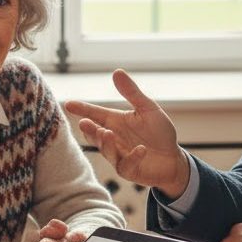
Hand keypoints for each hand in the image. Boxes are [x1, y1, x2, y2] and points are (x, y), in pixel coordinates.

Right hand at [64, 69, 188, 197]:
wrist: (173, 159)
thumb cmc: (159, 133)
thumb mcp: (148, 109)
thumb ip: (132, 93)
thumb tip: (117, 71)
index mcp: (115, 121)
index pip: (95, 113)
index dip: (82, 109)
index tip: (68, 104)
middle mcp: (113, 138)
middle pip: (95, 134)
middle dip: (89, 129)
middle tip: (84, 123)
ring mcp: (118, 156)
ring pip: (106, 150)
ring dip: (106, 143)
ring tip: (107, 133)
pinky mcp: (129, 170)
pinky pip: (126, 165)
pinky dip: (133, 157)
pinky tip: (141, 150)